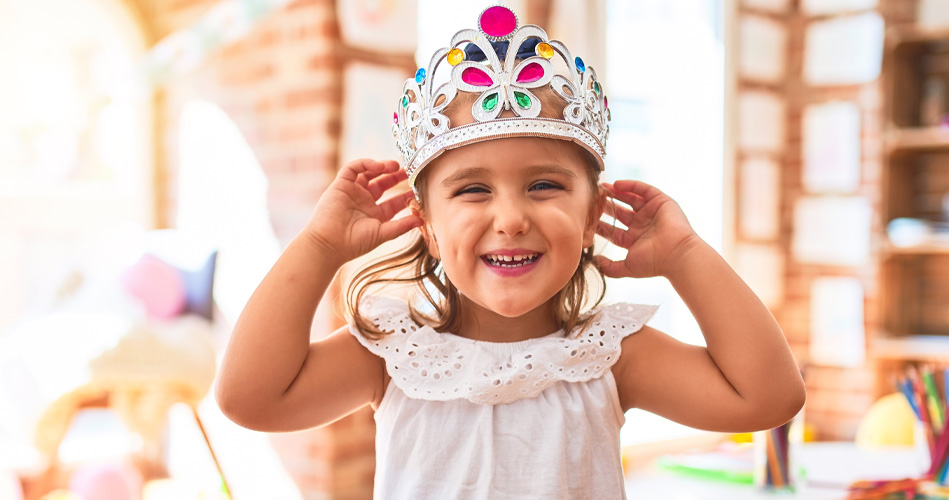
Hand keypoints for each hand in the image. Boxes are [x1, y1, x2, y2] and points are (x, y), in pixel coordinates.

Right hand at [306, 159, 421, 264]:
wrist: (329, 243)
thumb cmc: (354, 243)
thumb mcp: (382, 234)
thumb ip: (402, 226)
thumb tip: (421, 220)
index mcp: (376, 215)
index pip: (395, 202)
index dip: (406, 194)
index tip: (418, 188)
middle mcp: (364, 202)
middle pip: (383, 184)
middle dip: (396, 176)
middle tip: (409, 171)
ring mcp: (353, 192)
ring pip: (369, 173)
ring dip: (382, 167)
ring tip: (395, 166)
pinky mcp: (340, 184)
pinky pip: (353, 168)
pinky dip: (365, 163)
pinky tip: (378, 166)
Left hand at [595, 180, 700, 278]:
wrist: (677, 255)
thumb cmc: (654, 263)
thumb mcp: (627, 268)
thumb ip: (611, 267)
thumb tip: (596, 261)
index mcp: (634, 240)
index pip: (613, 229)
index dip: (600, 223)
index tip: (586, 217)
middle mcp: (642, 225)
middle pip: (620, 212)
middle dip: (606, 206)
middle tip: (591, 200)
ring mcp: (651, 213)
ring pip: (630, 199)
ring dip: (616, 193)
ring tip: (602, 188)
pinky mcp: (661, 202)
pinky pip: (644, 189)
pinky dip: (631, 185)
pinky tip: (616, 184)